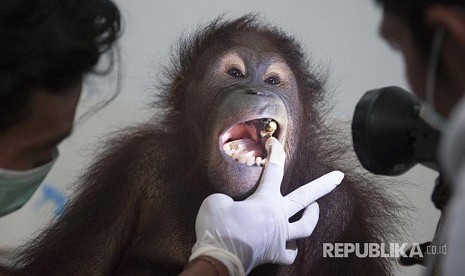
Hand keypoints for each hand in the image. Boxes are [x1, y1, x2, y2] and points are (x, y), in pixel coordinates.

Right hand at [189, 137, 343, 274]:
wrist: (219, 258)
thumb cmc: (218, 228)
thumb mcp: (216, 202)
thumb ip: (228, 198)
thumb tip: (230, 203)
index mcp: (266, 200)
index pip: (274, 171)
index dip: (276, 153)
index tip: (275, 142)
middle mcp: (278, 217)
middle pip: (306, 197)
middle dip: (324, 185)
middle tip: (339, 176)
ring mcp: (279, 237)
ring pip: (306, 227)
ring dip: (312, 216)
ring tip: (315, 208)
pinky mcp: (273, 254)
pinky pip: (290, 253)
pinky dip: (292, 247)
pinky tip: (290, 243)